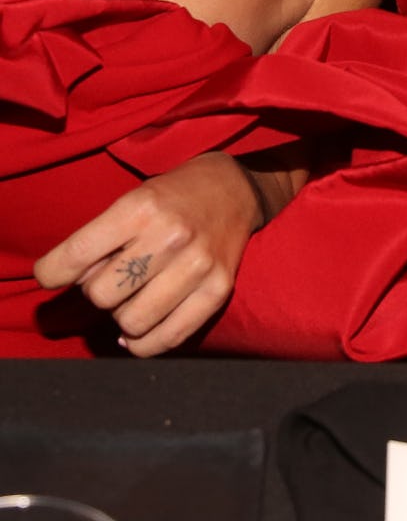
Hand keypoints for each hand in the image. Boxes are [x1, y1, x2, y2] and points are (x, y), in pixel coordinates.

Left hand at [34, 153, 268, 356]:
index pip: (77, 254)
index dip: (51, 272)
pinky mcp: (218, 291)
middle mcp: (170, 236)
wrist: (233, 189)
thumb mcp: (132, 199)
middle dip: (96, 291)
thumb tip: (73, 284)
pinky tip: (140, 328)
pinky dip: (143, 343)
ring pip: (130, 322)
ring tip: (133, 296)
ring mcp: (197, 266)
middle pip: (100, 294)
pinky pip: (166, 339)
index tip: (49, 275)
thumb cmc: (172, 196)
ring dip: (122, 315)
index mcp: (141, 207)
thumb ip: (102, 241)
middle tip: (111, 277)